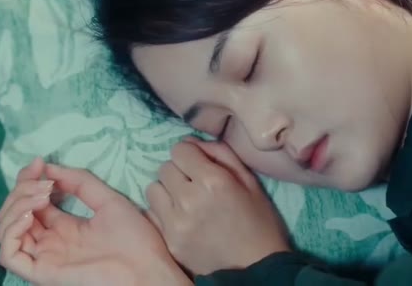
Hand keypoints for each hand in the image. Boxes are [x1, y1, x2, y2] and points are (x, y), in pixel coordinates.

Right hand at [0, 158, 190, 285]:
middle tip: (43, 183)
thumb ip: (80, 182)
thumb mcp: (107, 199)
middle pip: (14, 214)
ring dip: (15, 207)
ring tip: (41, 197)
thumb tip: (49, 167)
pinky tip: (30, 216)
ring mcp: (45, 256)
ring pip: (5, 232)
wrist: (147, 266)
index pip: (30, 202)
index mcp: (63, 226)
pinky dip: (11, 232)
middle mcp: (50, 241)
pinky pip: (9, 256)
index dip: (28, 180)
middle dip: (21, 190)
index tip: (38, 163)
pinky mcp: (43, 272)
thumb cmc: (134, 237)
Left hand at [146, 138, 290, 275]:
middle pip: (164, 167)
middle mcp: (189, 199)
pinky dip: (163, 211)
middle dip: (179, 171)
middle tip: (194, 183)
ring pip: (153, 189)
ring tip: (184, 200)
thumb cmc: (258, 222)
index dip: (190, 154)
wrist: (255, 269)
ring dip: (167, 190)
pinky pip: (152, 213)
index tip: (199, 164)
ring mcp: (176, 222)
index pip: (180, 149)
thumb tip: (192, 142)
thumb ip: (221, 154)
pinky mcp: (169, 241)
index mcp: (213, 181)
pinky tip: (181, 218)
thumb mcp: (250, 181)